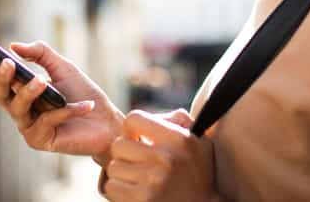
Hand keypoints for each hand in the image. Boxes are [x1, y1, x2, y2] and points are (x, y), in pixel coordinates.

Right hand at [0, 40, 122, 157]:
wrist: (107, 121)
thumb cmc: (83, 92)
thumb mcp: (63, 67)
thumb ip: (41, 54)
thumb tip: (13, 46)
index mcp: (21, 90)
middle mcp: (20, 109)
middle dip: (0, 78)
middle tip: (6, 63)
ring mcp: (28, 127)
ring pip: (17, 108)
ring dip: (29, 93)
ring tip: (42, 81)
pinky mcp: (40, 141)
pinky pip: (47, 121)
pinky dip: (66, 111)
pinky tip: (85, 105)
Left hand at [102, 110, 216, 201]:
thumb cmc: (197, 172)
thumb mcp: (198, 140)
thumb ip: (176, 120)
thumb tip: (144, 117)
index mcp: (178, 138)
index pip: (133, 119)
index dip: (131, 129)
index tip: (138, 140)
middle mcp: (164, 158)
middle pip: (118, 145)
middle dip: (125, 154)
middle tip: (138, 162)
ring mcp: (152, 182)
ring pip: (113, 168)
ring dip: (122, 174)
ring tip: (140, 179)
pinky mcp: (140, 201)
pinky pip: (112, 188)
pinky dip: (120, 191)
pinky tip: (136, 192)